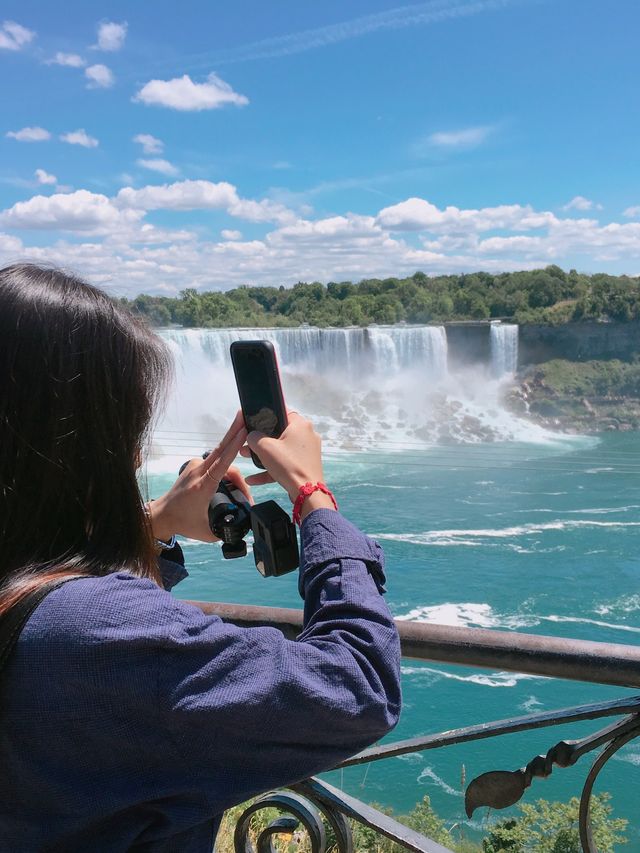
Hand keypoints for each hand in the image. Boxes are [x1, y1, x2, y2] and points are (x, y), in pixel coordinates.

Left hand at [148, 411, 248, 542]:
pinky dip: (225, 467)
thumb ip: (226, 529)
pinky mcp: (193, 466)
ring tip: (243, 488)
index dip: (234, 446)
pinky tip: (230, 480)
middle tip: (244, 415)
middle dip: (234, 430)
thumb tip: (241, 527)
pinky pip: (215, 462)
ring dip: (234, 466)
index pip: (222, 463)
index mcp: (203, 485)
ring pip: (222, 459)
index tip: (243, 431)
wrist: (161, 515)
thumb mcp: (207, 533)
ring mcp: (195, 466)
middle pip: (221, 448)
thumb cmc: (182, 522)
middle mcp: (198, 471)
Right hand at [241, 411, 335, 520]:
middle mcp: (307, 435)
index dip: (267, 417)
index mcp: (300, 424)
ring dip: (263, 455)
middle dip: (260, 441)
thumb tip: (252, 436)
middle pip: (280, 433)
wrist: (307, 492)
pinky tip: (253, 479)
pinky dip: (271, 468)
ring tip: (246, 458)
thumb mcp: (265, 447)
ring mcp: (307, 451)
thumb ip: (254, 437)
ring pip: (281, 450)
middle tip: (246, 445)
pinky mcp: (305, 465)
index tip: (253, 424)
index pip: (282, 412)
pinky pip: (286, 463)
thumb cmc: (288, 465)